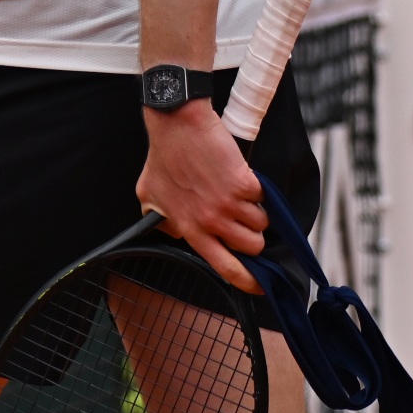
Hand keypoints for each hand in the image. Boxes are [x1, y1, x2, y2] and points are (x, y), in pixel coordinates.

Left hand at [135, 100, 266, 289]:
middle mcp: (211, 222)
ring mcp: (229, 204)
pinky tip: (238, 178)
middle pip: (252, 248)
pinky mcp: (245, 184)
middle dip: (253, 238)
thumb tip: (172, 234)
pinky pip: (264, 200)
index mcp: (189, 229)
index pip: (224, 267)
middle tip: (241, 221)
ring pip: (262, 225)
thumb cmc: (163, 158)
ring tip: (237, 197)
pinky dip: (257, 191)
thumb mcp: (149, 197)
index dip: (246, 281)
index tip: (259, 286)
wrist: (178, 127)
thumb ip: (162, 221)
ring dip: (255, 213)